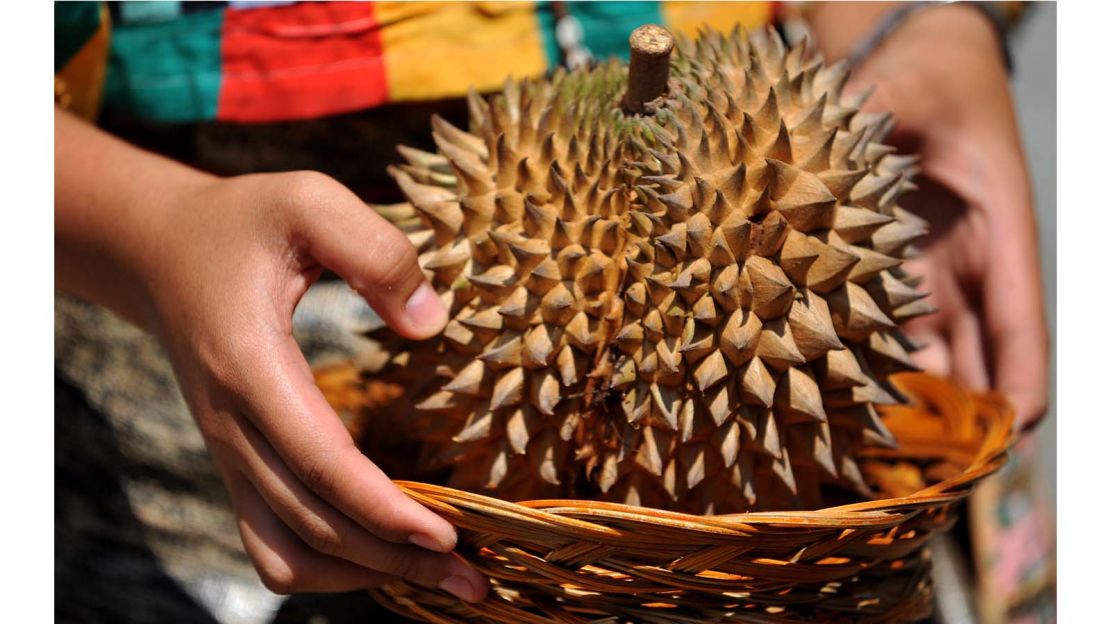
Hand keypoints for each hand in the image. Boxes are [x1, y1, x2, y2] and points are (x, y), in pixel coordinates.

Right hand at [55, 111, 488, 599]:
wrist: (159, 249)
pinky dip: (324, 564)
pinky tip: (379, 557)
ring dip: (362, 573)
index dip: (382, 508)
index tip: (448, 536)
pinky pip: (271, 541)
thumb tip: (431, 322)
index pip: (318, 460)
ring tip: (438, 578)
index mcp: (250, 365)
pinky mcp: (237, 461)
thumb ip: (376, 250)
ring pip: (288, 550)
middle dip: (395, 559)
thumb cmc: (242, 222)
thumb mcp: (309, 199)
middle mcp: (231, 424)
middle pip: (312, 523)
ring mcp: (230, 451)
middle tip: (475, 580)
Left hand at [808, 4, 1048, 429]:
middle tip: (921, 465)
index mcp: (1000, 233)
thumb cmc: (934, 75)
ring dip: (907, 398)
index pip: (1021, 321)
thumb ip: (878, 116)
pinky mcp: (886, 267)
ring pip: (928, 352)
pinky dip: (865, 361)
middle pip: (975, 356)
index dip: (1020, 379)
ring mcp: (928, 271)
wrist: (922, 62)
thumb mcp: (911, 90)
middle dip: (957, 413)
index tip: (1012, 430)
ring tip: (867, 442)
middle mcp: (968, 265)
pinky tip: (830, 392)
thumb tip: (831, 134)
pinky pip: (881, 325)